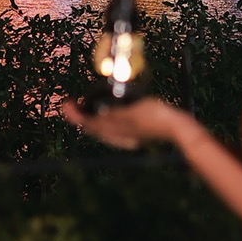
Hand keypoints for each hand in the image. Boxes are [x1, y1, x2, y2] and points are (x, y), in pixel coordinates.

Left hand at [60, 95, 182, 150]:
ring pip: (100, 128)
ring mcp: (125, 135)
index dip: (75, 115)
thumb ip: (114, 115)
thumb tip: (95, 116)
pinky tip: (105, 113)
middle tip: (69, 104)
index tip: (66, 104)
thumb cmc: (156, 118)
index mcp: (116, 131)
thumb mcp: (133, 113)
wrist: (175, 127)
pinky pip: (110, 127)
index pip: (88, 124)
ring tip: (82, 108)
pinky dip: (102, 119)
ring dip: (89, 118)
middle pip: (92, 127)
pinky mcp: (133, 131)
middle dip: (79, 116)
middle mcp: (117, 136)